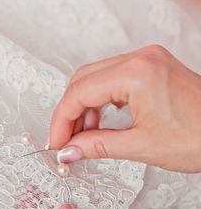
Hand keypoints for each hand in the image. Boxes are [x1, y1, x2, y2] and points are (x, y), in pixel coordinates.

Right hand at [49, 45, 200, 171]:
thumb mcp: (142, 146)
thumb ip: (97, 146)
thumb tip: (69, 150)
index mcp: (136, 73)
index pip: (79, 93)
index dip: (61, 120)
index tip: (56, 142)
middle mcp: (140, 59)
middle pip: (83, 80)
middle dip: (69, 112)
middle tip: (65, 140)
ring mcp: (147, 60)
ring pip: (95, 77)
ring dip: (83, 106)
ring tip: (83, 135)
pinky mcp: (151, 67)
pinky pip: (113, 78)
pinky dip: (100, 100)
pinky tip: (99, 121)